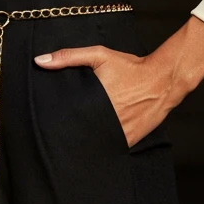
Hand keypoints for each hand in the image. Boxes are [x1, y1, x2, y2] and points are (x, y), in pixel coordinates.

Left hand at [33, 15, 203, 147]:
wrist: (163, 80)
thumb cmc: (130, 67)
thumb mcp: (99, 55)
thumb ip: (68, 56)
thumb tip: (39, 61)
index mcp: (93, 103)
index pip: (67, 121)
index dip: (56, 125)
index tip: (48, 125)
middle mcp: (105, 121)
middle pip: (79, 134)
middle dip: (69, 134)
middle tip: (57, 135)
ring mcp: (118, 134)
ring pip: (94, 144)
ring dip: (86, 142)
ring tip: (75, 141)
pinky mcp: (129, 141)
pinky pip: (110, 147)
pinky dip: (103, 145)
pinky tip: (95, 141)